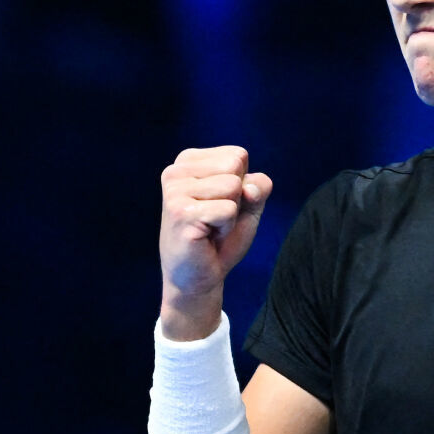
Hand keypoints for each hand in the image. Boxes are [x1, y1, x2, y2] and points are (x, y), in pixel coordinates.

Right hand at [158, 146, 272, 337]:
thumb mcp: (248, 205)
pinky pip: (228, 210)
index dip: (242, 185)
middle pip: (235, 166)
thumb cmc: (221, 238)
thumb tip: (248, 187)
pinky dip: (226, 228)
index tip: (220, 205)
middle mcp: (176, 171)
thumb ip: (258, 186)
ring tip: (210, 227)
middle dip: (236, 198)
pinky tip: (206, 237)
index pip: (238, 155)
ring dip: (231, 214)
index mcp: (188, 161)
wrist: (199, 277)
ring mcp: (174, 191)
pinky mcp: (180, 213)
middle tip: (215, 219)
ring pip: (233, 187)